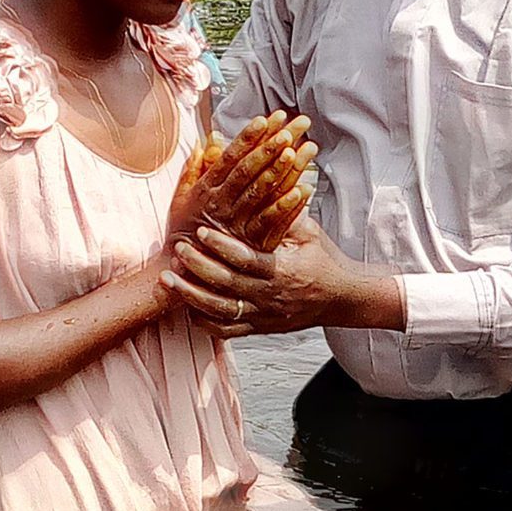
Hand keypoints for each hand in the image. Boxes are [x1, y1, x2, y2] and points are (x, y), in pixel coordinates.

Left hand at [163, 215, 406, 338]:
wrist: (343, 297)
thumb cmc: (323, 259)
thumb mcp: (308, 233)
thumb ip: (284, 213)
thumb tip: (266, 180)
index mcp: (282, 270)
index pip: (246, 259)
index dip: (221, 246)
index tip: (201, 231)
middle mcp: (270, 295)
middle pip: (227, 285)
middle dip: (198, 268)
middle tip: (177, 251)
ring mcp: (264, 315)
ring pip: (221, 312)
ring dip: (192, 297)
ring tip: (168, 281)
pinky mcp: (260, 328)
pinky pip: (227, 331)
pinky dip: (205, 322)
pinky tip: (187, 308)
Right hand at [171, 110, 317, 248]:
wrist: (184, 270)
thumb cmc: (185, 230)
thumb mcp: (180, 196)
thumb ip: (194, 167)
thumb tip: (207, 140)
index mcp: (207, 189)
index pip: (229, 157)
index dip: (247, 137)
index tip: (264, 119)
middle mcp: (221, 203)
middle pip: (248, 170)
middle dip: (269, 147)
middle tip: (289, 128)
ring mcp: (237, 223)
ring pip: (261, 192)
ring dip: (280, 171)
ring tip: (298, 151)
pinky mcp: (251, 243)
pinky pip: (272, 222)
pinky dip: (289, 206)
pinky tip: (305, 190)